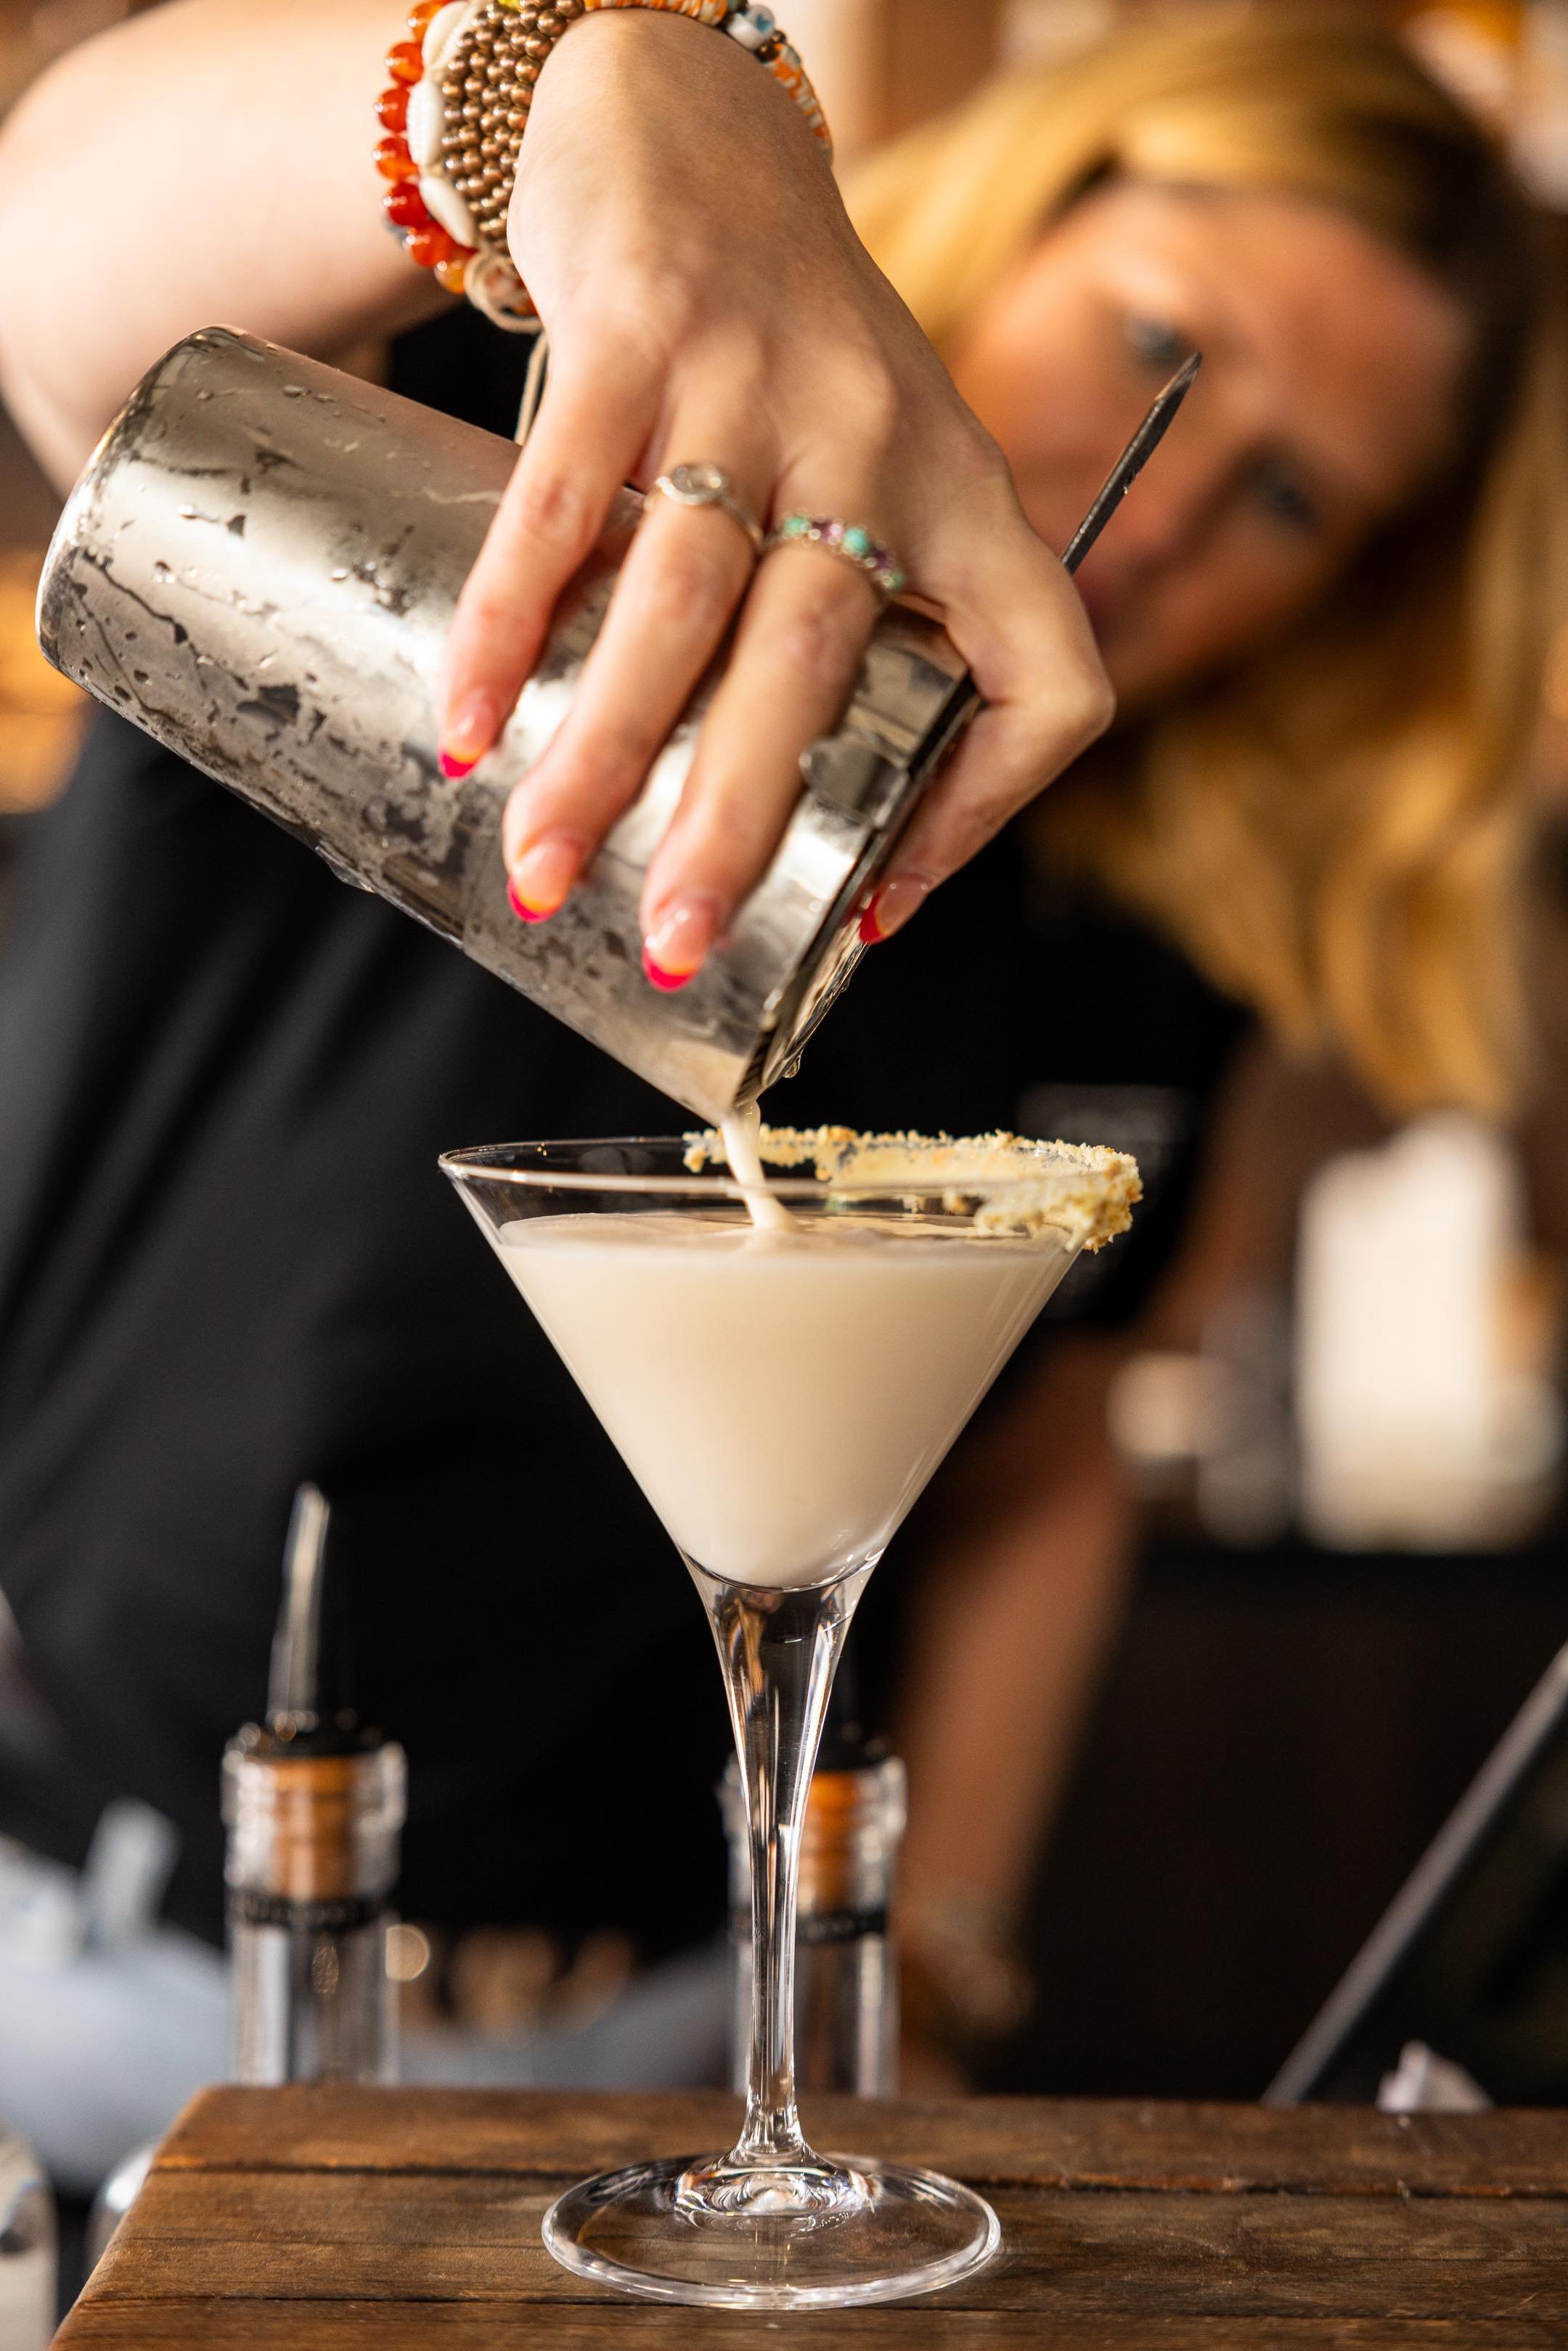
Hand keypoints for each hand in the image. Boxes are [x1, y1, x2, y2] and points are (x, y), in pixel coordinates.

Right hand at [441, 7, 1111, 988]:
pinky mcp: (639, 332)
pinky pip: (568, 504)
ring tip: (542, 869)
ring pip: (684, 603)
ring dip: (605, 755)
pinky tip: (471, 724)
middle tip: (677, 944)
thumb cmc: (791, 352)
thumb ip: (860, 616)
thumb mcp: (882, 467)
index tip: (880, 899)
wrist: (692, 129)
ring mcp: (760, 384)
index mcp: (969, 500)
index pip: (1047, 678)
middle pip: (815, 668)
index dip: (986, 811)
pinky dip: (514, 624)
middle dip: (735, 825)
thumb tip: (799, 826)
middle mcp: (881, 445)